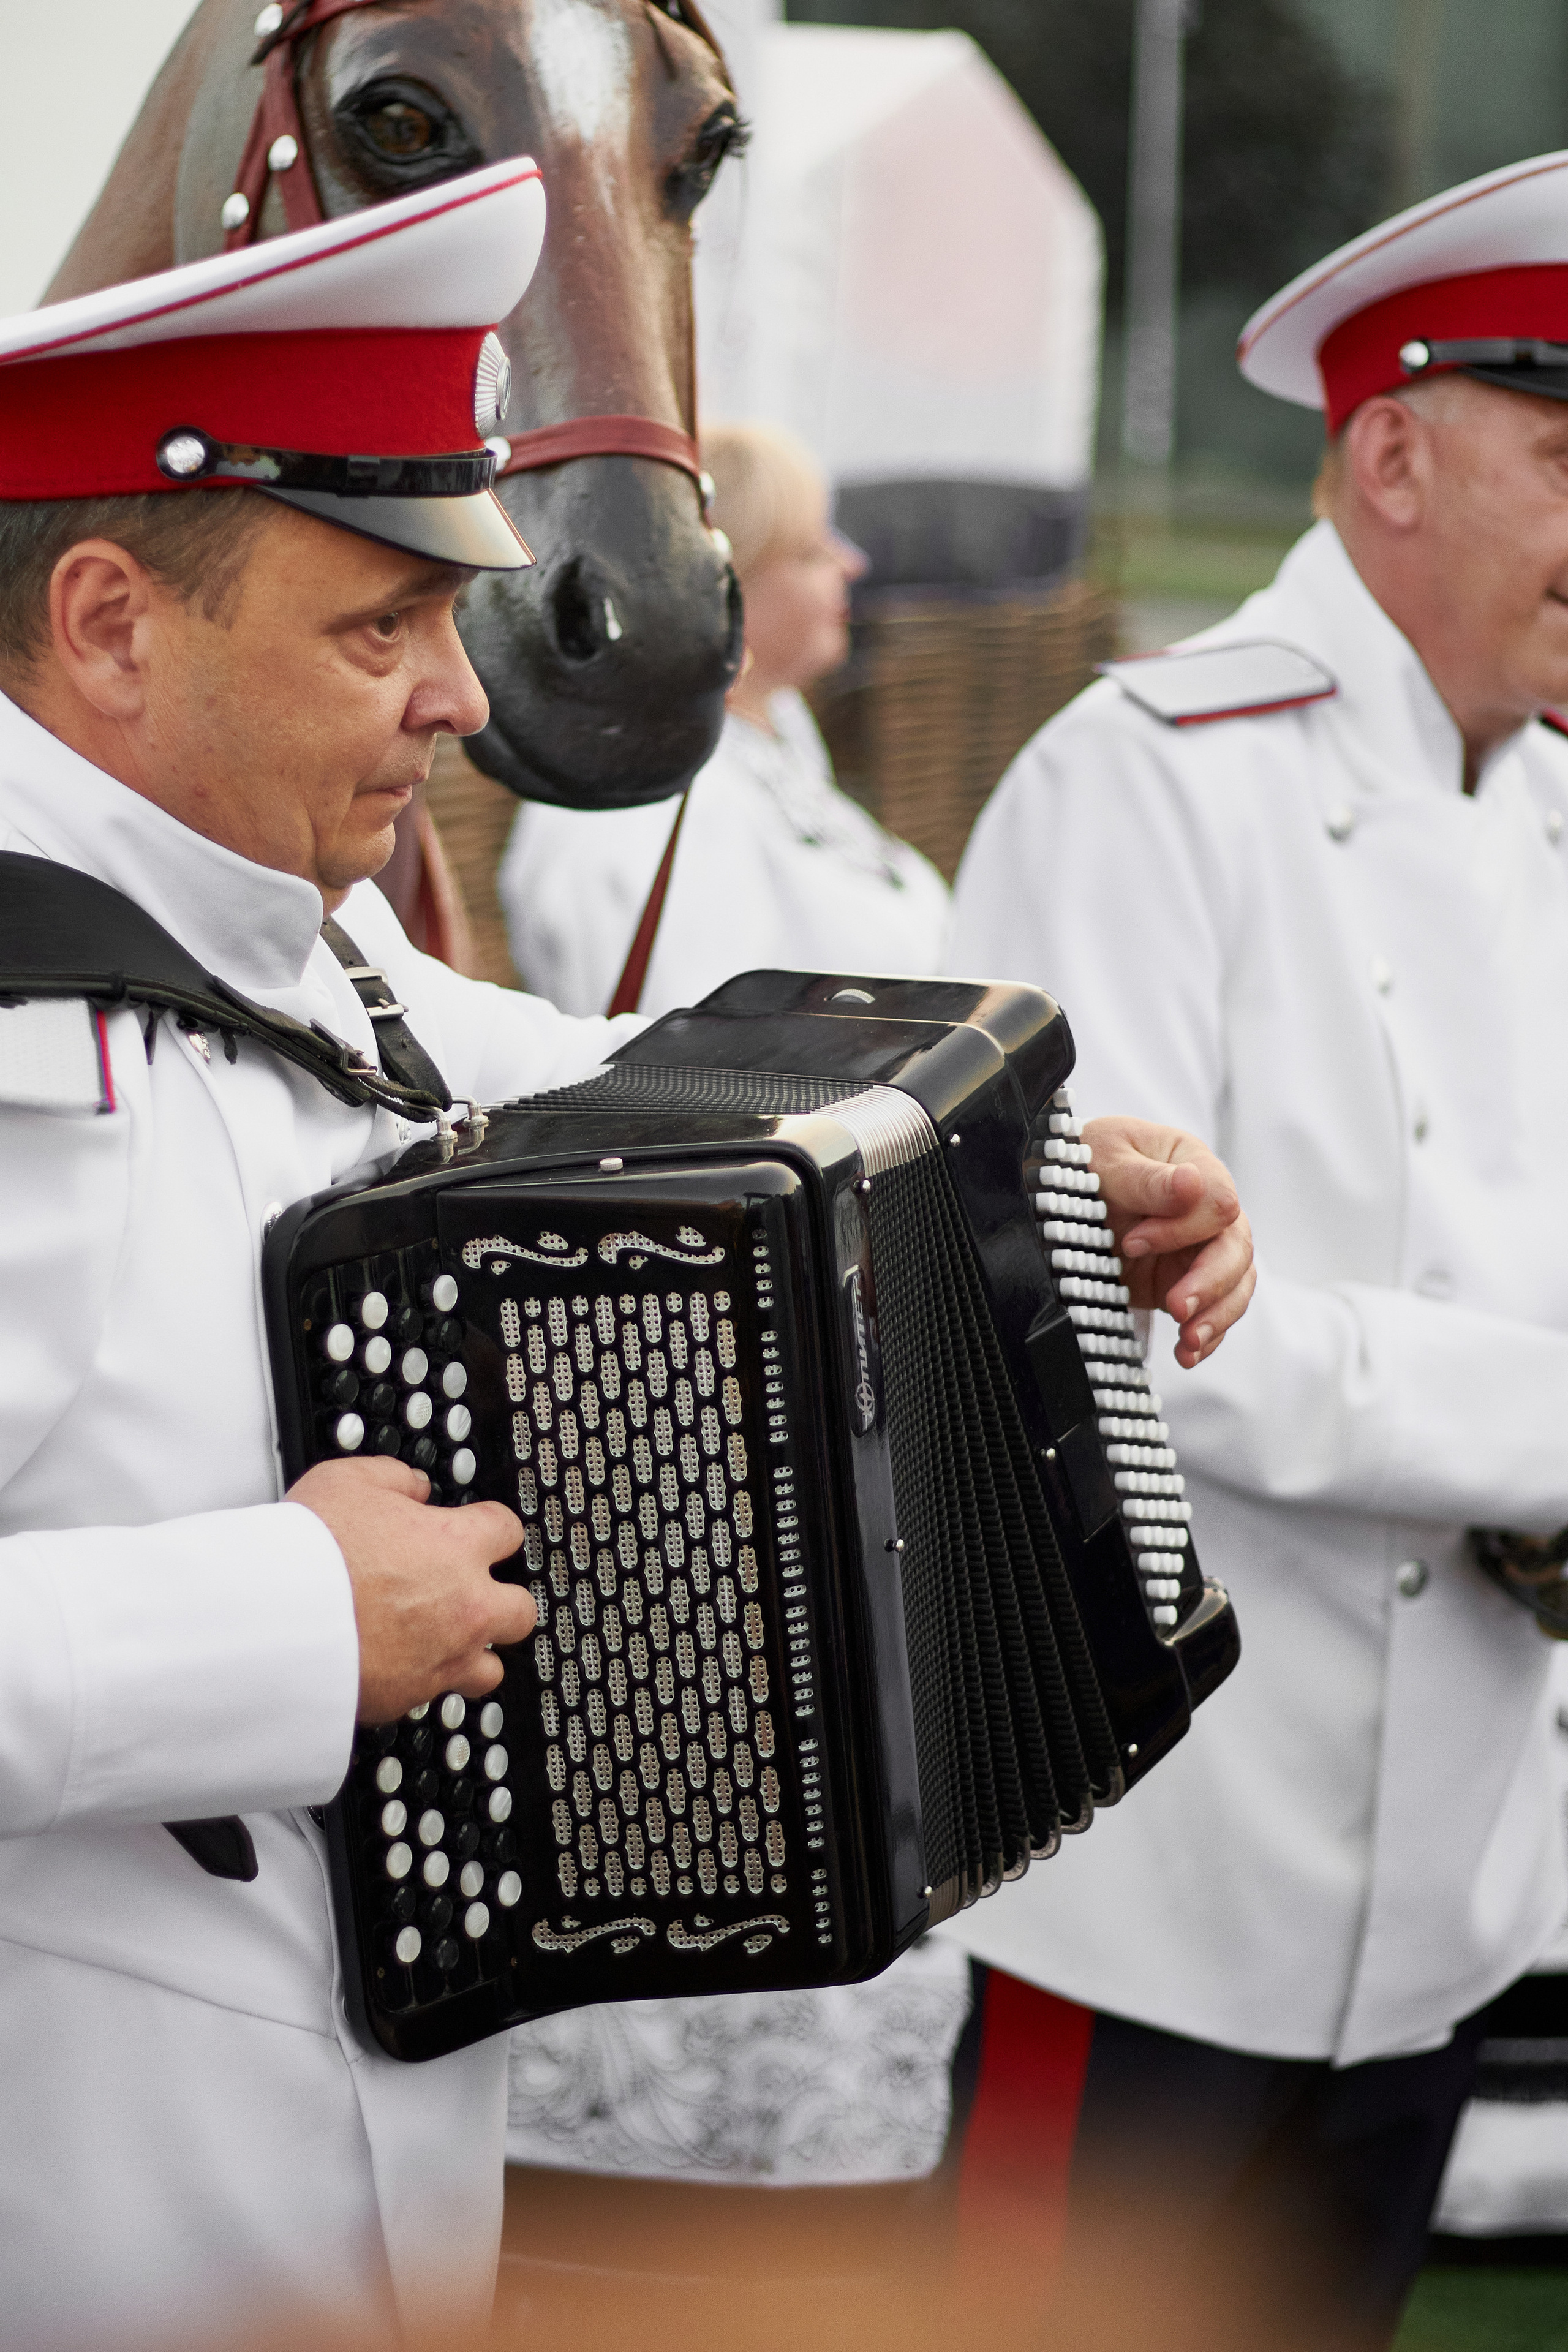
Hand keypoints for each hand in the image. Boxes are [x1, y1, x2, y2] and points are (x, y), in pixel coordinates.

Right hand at [288, 1457, 533, 1723]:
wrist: (277, 1622)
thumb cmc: (311, 1553)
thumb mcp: (347, 1482)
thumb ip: (393, 1479)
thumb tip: (412, 1488)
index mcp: (456, 1547)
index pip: (507, 1531)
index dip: (491, 1529)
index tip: (478, 1533)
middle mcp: (463, 1607)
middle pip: (521, 1610)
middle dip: (502, 1602)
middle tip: (471, 1594)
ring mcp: (441, 1659)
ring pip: (490, 1668)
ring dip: (473, 1655)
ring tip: (443, 1643)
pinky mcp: (408, 1698)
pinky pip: (432, 1697)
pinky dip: (420, 1684)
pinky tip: (395, 1669)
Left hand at [1082, 1116, 1254, 1368]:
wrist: (1062, 1188)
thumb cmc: (1089, 1161)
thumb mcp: (1108, 1159)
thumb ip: (1148, 1180)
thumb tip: (1191, 1185)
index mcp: (1195, 1166)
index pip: (1219, 1203)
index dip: (1184, 1228)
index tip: (1133, 1241)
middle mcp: (1206, 1210)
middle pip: (1237, 1249)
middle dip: (1210, 1283)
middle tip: (1175, 1308)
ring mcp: (1199, 1248)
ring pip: (1235, 1285)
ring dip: (1215, 1317)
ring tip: (1189, 1342)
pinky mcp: (1185, 1280)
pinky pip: (1212, 1310)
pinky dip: (1205, 1336)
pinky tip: (1188, 1355)